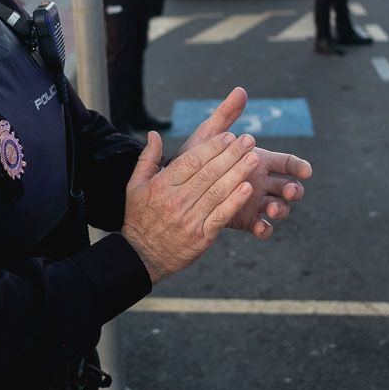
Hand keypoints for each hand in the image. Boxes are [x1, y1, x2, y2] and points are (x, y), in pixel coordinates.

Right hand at [122, 130, 259, 283]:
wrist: (142, 255)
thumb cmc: (139, 217)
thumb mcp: (134, 185)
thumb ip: (147, 158)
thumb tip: (154, 134)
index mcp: (162, 185)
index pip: (192, 161)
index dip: (213, 147)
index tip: (229, 135)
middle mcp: (176, 200)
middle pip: (209, 173)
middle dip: (231, 154)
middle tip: (249, 140)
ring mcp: (190, 218)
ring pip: (218, 191)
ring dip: (238, 173)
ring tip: (254, 158)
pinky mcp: (201, 236)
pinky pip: (221, 215)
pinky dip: (235, 201)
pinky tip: (248, 188)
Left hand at [178, 87, 311, 237]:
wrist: (176, 186)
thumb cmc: (195, 157)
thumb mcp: (209, 136)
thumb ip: (226, 115)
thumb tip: (240, 90)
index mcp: (259, 161)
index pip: (287, 163)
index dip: (299, 166)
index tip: (306, 171)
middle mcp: (261, 181)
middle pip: (288, 186)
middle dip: (294, 189)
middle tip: (290, 191)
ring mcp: (255, 201)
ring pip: (279, 207)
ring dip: (281, 209)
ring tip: (273, 209)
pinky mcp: (245, 220)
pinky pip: (262, 227)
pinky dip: (265, 228)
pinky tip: (261, 227)